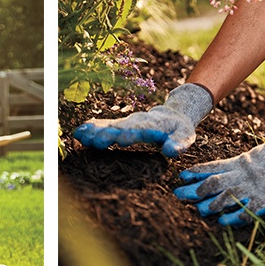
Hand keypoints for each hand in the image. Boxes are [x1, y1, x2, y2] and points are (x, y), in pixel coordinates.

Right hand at [73, 83, 212, 156]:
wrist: (173, 114)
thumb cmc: (180, 129)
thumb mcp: (185, 136)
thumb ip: (179, 143)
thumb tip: (171, 151)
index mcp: (153, 126)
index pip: (141, 130)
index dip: (132, 133)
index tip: (122, 138)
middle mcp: (137, 122)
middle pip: (121, 127)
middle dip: (108, 134)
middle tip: (95, 140)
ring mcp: (127, 123)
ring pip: (109, 126)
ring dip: (95, 131)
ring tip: (81, 136)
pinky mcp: (120, 126)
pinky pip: (105, 126)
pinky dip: (92, 128)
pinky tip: (79, 133)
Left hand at [173, 116, 264, 226]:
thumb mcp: (250, 157)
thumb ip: (233, 166)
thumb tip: (212, 173)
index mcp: (239, 164)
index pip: (212, 168)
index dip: (195, 173)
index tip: (181, 177)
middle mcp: (242, 176)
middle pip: (213, 184)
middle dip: (194, 190)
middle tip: (178, 195)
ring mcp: (253, 189)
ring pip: (226, 198)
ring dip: (211, 205)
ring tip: (199, 210)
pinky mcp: (264, 201)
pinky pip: (246, 212)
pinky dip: (233, 217)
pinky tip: (222, 221)